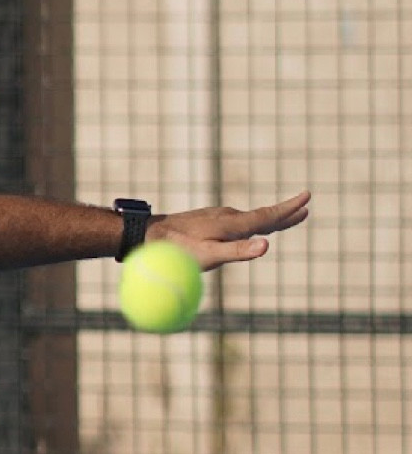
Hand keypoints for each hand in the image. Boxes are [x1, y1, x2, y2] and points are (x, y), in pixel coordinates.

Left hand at [152, 192, 310, 269]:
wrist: (146, 234)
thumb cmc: (176, 250)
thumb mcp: (209, 256)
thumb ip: (238, 251)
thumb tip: (267, 245)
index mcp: (233, 224)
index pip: (268, 216)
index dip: (289, 209)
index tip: (308, 197)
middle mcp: (227, 216)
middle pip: (263, 215)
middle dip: (285, 212)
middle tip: (305, 206)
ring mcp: (216, 217)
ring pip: (249, 218)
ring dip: (268, 218)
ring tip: (283, 218)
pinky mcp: (206, 221)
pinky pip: (235, 222)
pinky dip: (250, 223)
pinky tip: (245, 229)